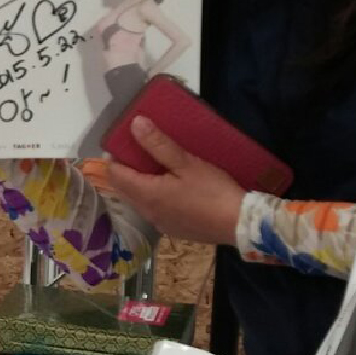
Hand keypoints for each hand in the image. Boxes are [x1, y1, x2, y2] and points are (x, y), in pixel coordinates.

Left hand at [106, 116, 247, 247]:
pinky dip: (154, 197)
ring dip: (141, 184)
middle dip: (126, 170)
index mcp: (147, 195)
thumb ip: (158, 144)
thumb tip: (134, 124)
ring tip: (155, 167)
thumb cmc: (212, 191)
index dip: (115, 158)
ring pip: (140, 201)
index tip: (123, 143)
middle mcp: (147, 213)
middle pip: (125, 189)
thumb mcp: (186, 163)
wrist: (240, 225)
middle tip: (138, 151)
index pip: (116, 175)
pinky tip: (171, 188)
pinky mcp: (174, 230)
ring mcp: (160, 224)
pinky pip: (155, 210)